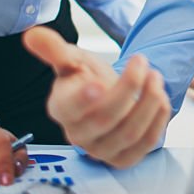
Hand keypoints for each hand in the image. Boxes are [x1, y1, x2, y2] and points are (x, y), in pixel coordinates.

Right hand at [22, 26, 170, 167]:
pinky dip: (158, 120)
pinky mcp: (123, 158)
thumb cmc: (86, 78)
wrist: (105, 96)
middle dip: (128, 88)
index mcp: (62, 108)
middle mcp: (78, 134)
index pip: (69, 109)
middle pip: (105, 118)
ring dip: (148, 102)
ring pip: (129, 134)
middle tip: (141, 62)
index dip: (83, 99)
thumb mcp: (71, 59)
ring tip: (155, 76)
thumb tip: (32, 35)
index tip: (99, 84)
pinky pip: (145, 145)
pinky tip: (161, 98)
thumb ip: (54, 49)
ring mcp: (101, 149)